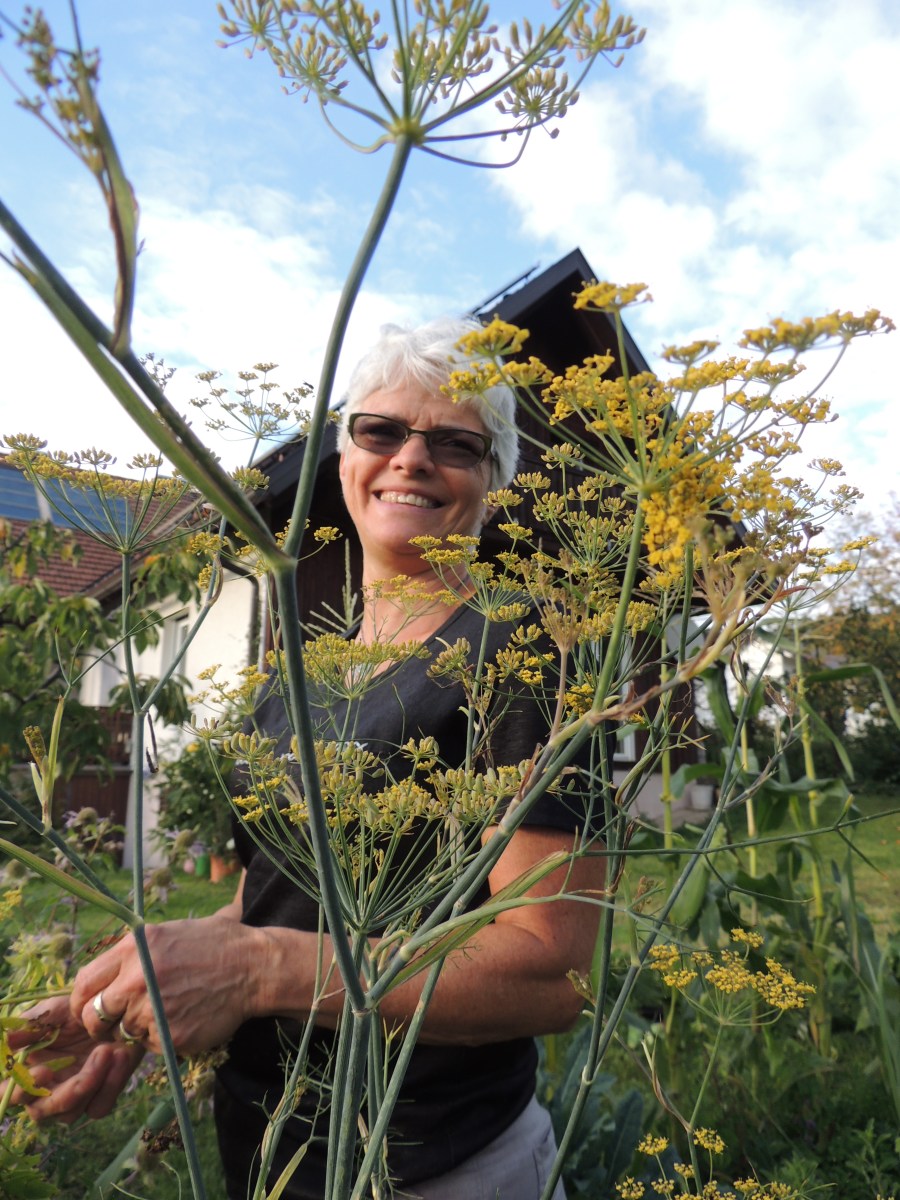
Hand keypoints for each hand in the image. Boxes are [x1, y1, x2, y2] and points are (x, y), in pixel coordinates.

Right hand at [7, 997, 142, 1122]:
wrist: (115, 1010)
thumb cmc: (78, 1010)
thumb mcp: (55, 1010)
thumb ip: (31, 1024)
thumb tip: (6, 1038)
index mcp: (26, 1069)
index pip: (7, 1092)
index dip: (21, 1089)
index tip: (45, 1070)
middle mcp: (44, 1089)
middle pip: (42, 1112)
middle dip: (68, 1091)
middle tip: (95, 1057)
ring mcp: (71, 1098)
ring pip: (71, 1114)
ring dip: (93, 1082)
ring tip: (108, 1049)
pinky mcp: (97, 1098)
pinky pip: (99, 1108)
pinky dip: (111, 1084)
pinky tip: (120, 1056)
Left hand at [71, 915, 268, 1055]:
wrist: (254, 968)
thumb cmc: (215, 945)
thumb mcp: (169, 932)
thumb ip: (135, 952)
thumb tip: (104, 971)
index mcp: (134, 949)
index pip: (83, 982)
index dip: (81, 1001)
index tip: (86, 1009)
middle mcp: (136, 978)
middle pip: (94, 1014)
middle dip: (100, 1024)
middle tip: (115, 1024)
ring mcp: (151, 1010)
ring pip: (124, 1032)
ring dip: (138, 1028)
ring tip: (167, 1011)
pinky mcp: (168, 1036)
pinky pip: (150, 1045)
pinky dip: (162, 1038)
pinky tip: (184, 1019)